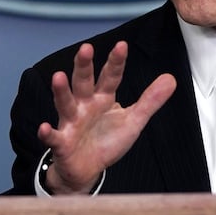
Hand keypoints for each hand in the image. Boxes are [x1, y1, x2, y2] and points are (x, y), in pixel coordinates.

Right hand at [36, 41, 175, 193]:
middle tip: (85, 49)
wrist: (86, 169)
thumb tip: (171, 78)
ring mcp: (71, 122)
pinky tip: (44, 128)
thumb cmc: (107, 141)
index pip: (110, 77)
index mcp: (102, 98)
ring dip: (61, 91)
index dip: (115, 62)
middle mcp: (84, 106)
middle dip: (83, 66)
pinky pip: (54, 137)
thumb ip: (149, 100)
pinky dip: (48, 133)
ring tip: (57, 77)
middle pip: (83, 82)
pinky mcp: (62, 142)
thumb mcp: (133, 121)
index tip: (122, 45)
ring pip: (65, 104)